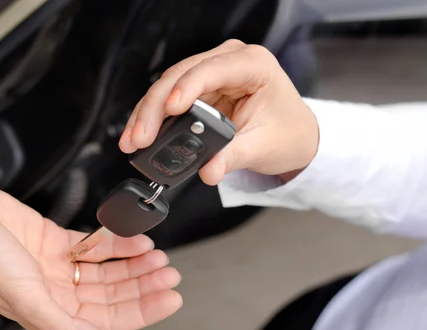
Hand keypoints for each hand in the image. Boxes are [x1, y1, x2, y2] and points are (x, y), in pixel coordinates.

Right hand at [0, 191, 181, 329]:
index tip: (170, 299)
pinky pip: (96, 244)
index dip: (142, 310)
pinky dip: (117, 242)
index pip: (108, 320)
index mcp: (52, 313)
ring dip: (134, 263)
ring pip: (109, 269)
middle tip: (170, 274)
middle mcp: (59, 292)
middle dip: (143, 284)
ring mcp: (60, 266)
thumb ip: (65, 327)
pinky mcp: (59, 240)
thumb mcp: (26, 300)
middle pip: (113, 293)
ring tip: (158, 256)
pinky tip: (136, 239)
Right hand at [119, 39, 319, 184]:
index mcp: (253, 65)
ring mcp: (210, 74)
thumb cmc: (287, 132)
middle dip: (156, 108)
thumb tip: (208, 170)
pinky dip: (153, 118)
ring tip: (133, 140)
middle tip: (140, 137)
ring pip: (168, 86)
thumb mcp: (264, 147)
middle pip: (180, 76)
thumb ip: (233, 157)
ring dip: (147, 114)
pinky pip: (168, 99)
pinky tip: (139, 134)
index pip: (213, 70)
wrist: (293, 135)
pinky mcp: (198, 90)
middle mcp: (229, 61)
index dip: (188, 87)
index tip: (171, 109)